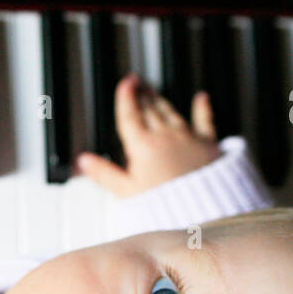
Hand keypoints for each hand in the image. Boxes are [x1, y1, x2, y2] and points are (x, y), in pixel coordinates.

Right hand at [76, 74, 220, 196]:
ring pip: (171, 112)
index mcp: (143, 146)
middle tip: (138, 84)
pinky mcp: (208, 144)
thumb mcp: (127, 192)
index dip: (126, 98)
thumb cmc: (164, 206)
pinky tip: (202, 98)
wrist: (202, 210)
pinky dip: (202, 107)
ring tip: (154, 92)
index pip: (130, 116)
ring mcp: (188, 138)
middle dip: (142, 94)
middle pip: (150, 110)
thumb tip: (84, 162)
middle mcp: (165, 136)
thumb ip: (105, 174)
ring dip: (161, 100)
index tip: (126, 84)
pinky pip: (205, 120)